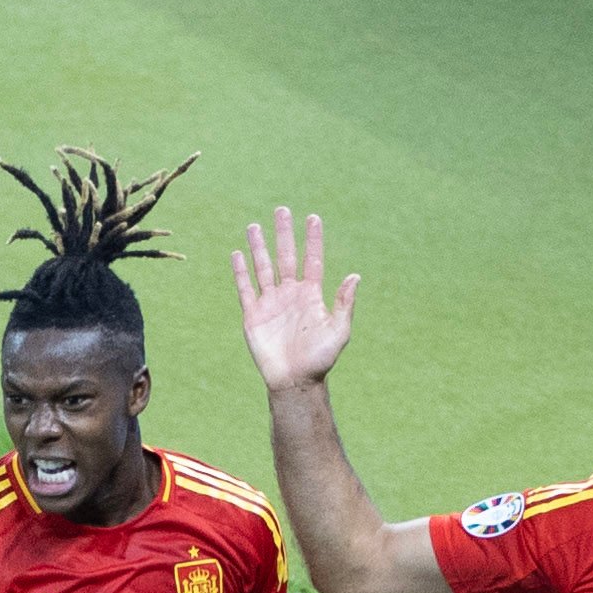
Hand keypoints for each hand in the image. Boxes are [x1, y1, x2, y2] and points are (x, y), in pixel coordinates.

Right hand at [235, 207, 358, 391]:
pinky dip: (240, 272)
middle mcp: (290, 294)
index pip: (312, 260)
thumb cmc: (320, 359)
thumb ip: (343, 303)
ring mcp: (270, 303)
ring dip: (259, 247)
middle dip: (284, 234)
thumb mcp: (339, 330)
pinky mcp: (253, 315)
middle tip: (282, 210)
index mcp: (311, 295)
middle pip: (286, 257)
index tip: (313, 218)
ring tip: (255, 226)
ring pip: (263, 267)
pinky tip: (238, 254)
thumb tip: (355, 275)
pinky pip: (245, 288)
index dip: (313, 240)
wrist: (294, 381)